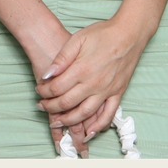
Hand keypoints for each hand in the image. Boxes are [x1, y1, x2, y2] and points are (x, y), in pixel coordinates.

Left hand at [35, 18, 146, 134]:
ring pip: (84, 113)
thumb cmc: (102, 34)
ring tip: (57, 122)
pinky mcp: (118, 93)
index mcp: (81, 69)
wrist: (129, 34)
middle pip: (67, 103)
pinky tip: (89, 133)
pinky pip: (108, 115)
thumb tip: (46, 75)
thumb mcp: (78, 39)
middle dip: (51, 108)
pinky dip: (99, 126)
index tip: (38, 91)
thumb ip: (61, 58)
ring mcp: (107, 91)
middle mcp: (93, 84)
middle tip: (41, 107)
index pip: (56, 88)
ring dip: (68, 121)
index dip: (43, 92)